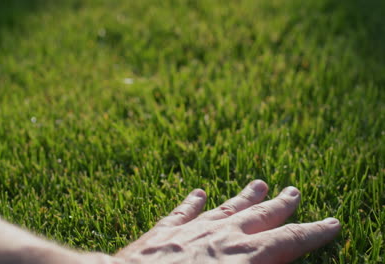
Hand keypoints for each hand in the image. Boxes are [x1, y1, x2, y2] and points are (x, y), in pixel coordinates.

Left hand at [115, 180, 339, 263]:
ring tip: (259, 182)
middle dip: (280, 206)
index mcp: (242, 256)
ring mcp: (191, 230)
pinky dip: (192, 202)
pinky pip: (182, 212)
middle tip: (294, 190)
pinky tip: (198, 192)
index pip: (288, 241)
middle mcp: (221, 236)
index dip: (313, 233)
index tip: (330, 223)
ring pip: (225, 207)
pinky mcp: (164, 232)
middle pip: (259, 217)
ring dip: (244, 196)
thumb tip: (279, 263)